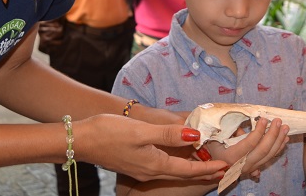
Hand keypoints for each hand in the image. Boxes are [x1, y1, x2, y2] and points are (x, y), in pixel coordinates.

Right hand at [74, 114, 227, 181]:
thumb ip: (169, 134)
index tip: (225, 167)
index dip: (208, 168)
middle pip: (183, 173)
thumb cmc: (108, 132)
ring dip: (190, 169)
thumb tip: (196, 135)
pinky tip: (177, 157)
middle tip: (223, 170)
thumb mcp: (142, 131)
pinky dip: (176, 164)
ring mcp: (141, 168)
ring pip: (173, 170)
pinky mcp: (134, 162)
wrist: (80, 140)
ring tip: (206, 165)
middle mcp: (150, 170)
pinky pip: (162, 166)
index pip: (188, 169)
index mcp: (154, 164)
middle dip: (203, 173)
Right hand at [200, 117, 288, 178]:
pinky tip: (284, 138)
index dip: (258, 131)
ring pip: (269, 155)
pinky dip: (278, 148)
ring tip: (285, 128)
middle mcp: (243, 165)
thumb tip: (243, 122)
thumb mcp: (215, 139)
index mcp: (232, 156)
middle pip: (262, 150)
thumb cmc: (212, 150)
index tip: (264, 119)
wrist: (213, 170)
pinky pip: (270, 158)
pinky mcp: (256, 167)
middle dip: (273, 134)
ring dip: (279, 140)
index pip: (249, 144)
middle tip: (278, 121)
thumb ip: (228, 131)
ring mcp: (251, 168)